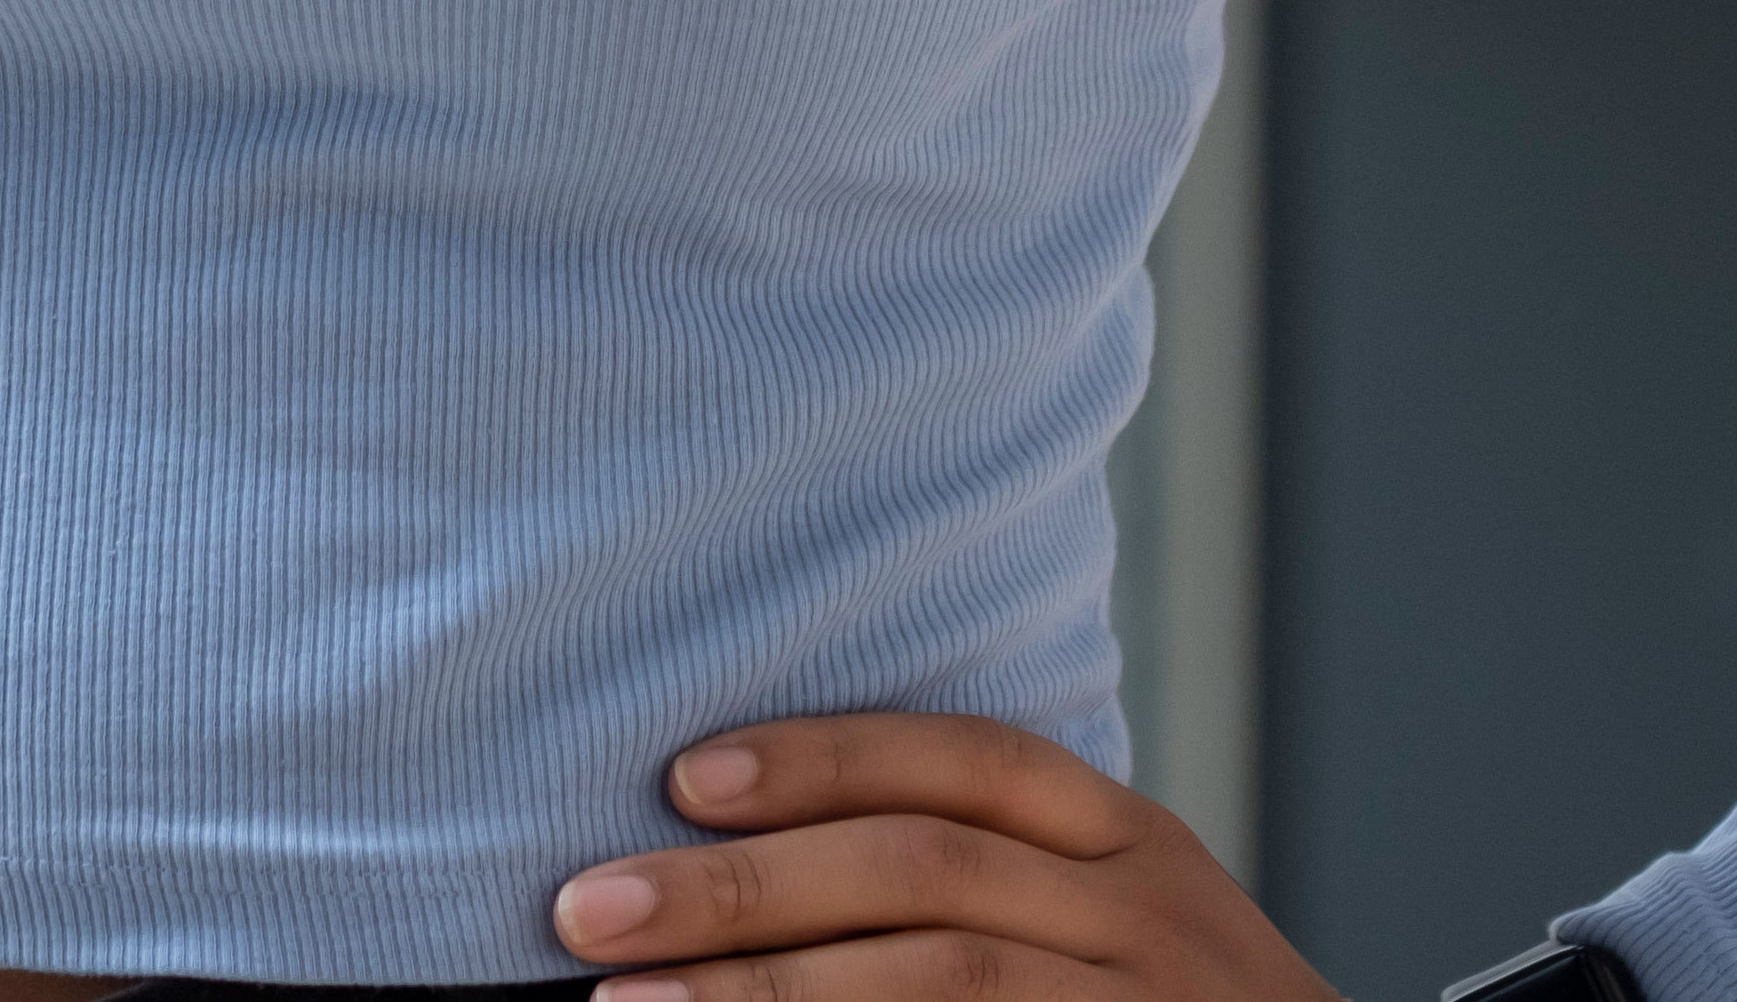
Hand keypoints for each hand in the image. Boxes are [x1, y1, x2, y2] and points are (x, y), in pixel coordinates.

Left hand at [552, 716, 1334, 1001]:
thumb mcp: (1124, 920)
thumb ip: (996, 872)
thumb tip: (762, 846)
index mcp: (1137, 845)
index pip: (972, 764)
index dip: (825, 758)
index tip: (683, 776)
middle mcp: (1148, 919)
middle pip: (927, 871)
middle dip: (745, 885)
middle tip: (589, 907)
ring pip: (940, 982)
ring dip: (766, 993)